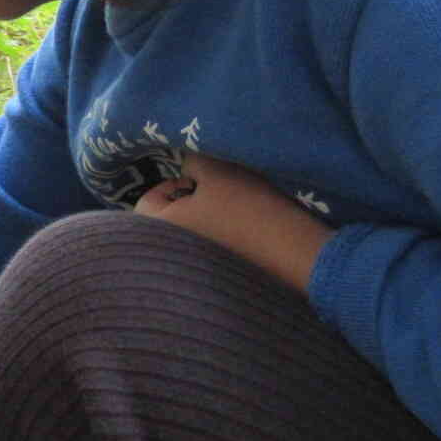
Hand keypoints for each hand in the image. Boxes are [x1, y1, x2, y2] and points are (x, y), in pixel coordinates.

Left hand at [133, 152, 332, 292]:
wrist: (293, 251)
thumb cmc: (246, 207)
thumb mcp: (218, 171)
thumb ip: (193, 163)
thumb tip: (187, 168)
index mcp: (161, 228)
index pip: (147, 201)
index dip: (172, 184)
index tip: (201, 182)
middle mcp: (169, 254)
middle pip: (168, 220)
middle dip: (188, 202)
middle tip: (217, 194)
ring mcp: (192, 269)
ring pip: (190, 234)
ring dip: (204, 219)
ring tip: (233, 210)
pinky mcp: (216, 278)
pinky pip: (207, 252)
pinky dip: (219, 237)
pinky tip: (242, 229)